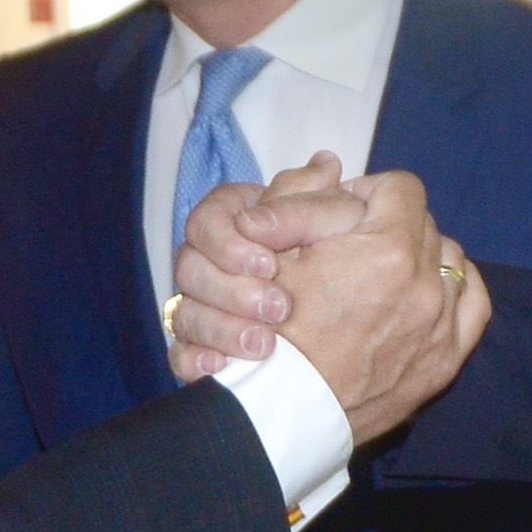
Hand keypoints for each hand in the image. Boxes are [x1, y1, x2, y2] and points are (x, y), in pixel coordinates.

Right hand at [165, 157, 356, 375]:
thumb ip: (327, 197)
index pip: (207, 218)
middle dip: (232, 289)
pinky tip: (221, 368)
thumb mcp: (340, 223)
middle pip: (189, 266)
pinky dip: (195, 361)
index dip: (229, 240)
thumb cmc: (345, 267)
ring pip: (184, 313)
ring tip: (265, 346)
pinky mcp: (204, 353)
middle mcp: (214, 264)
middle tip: (278, 308)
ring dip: (221, 328)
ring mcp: (204, 309)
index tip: (269, 263)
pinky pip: (181, 356)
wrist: (349, 346)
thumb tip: (326, 163)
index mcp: (238, 223)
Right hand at [172, 155, 485, 437]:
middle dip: (390, 223)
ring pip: (450, 259)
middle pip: (424, 222)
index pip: (399, 187)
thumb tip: (329, 164)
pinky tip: (431, 290)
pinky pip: (473, 304)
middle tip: (354, 243)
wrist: (283, 415)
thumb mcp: (274, 254)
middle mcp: (426, 284)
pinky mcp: (446, 360)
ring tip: (385, 270)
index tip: (343, 209)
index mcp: (387, 249)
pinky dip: (455, 289)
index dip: (367, 191)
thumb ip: (304, 201)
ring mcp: (441, 325)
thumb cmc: (270, 333)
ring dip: (422, 254)